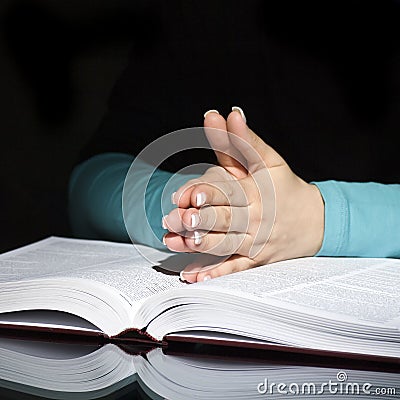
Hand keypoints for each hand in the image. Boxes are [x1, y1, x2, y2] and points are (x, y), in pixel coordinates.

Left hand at [163, 108, 324, 281]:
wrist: (316, 221)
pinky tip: (193, 275)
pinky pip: (234, 268)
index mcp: (258, 191)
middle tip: (175, 219)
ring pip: (224, 244)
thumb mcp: (269, 160)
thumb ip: (245, 140)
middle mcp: (257, 218)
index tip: (187, 195)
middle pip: (225, 219)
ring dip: (198, 246)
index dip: (207, 191)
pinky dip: (214, 273)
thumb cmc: (286, 188)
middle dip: (199, 220)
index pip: (230, 190)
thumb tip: (229, 113)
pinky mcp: (255, 260)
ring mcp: (256, 242)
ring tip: (173, 242)